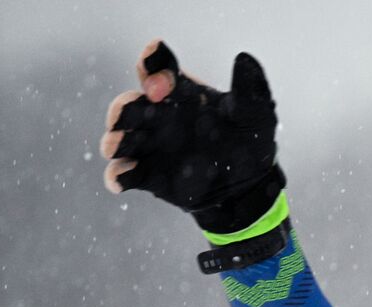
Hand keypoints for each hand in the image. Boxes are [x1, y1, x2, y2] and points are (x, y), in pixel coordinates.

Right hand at [101, 40, 283, 232]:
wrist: (250, 183)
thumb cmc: (249, 139)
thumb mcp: (256, 113)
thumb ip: (250, 87)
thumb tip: (245, 58)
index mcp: (181, 92)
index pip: (157, 68)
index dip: (152, 65)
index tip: (161, 76)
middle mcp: (159, 115)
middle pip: (129, 105)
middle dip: (123, 107)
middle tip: (128, 112)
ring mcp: (151, 145)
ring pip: (119, 138)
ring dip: (115, 140)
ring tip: (118, 146)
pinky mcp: (149, 175)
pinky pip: (125, 173)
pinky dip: (118, 175)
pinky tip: (120, 180)